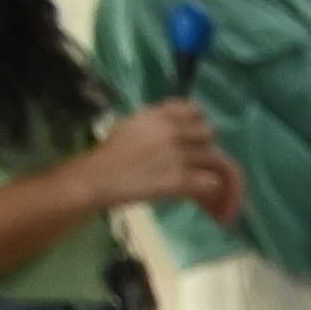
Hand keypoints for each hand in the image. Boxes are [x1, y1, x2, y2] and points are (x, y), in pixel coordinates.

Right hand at [79, 101, 240, 221]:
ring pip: (216, 160)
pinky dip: (211, 193)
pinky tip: (204, 200)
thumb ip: (157, 125)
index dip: (199, 124)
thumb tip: (182, 131)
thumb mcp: (131, 127)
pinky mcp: (179, 179)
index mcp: (158, 115)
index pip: (195, 110)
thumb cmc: (109, 156)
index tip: (196, 137)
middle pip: (210, 134)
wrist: (94, 179)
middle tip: (200, 165)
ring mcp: (177, 155)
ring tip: (209, 190)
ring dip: (214, 175)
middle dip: (206, 150)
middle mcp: (171, 131)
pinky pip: (211, 183)